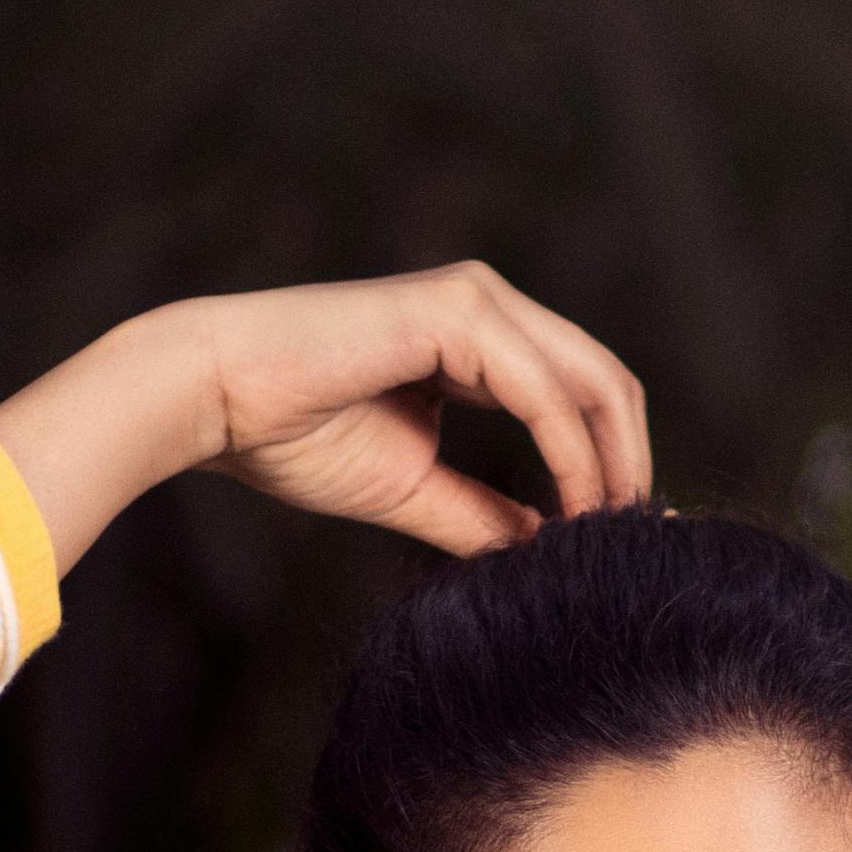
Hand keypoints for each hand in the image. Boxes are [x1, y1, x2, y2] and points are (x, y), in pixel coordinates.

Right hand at [200, 265, 650, 552]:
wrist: (219, 400)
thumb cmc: (291, 436)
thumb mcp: (414, 489)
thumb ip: (484, 515)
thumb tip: (548, 552)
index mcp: (479, 337)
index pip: (580, 394)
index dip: (612, 466)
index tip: (621, 541)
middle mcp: (489, 305)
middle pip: (607, 382)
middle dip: (631, 465)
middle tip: (633, 544)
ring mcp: (478, 299)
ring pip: (592, 381)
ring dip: (612, 465)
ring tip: (609, 535)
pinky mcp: (459, 311)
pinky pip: (544, 392)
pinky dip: (570, 455)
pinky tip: (575, 508)